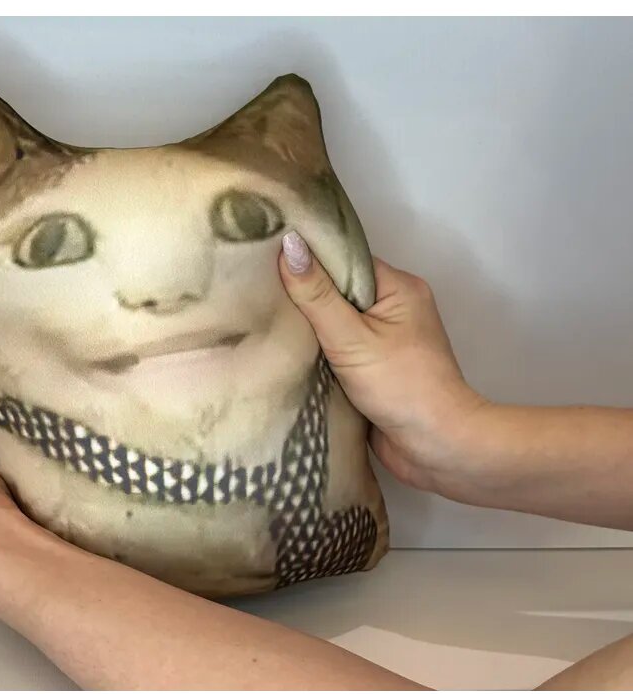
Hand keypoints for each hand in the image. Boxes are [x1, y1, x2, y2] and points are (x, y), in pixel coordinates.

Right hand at [278, 230, 487, 491]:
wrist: (438, 449)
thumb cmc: (402, 388)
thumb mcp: (352, 338)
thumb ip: (317, 296)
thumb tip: (289, 245)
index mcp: (399, 288)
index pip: (344, 260)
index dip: (308, 260)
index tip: (264, 258)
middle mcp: (395, 309)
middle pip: (338, 292)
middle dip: (303, 297)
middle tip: (255, 292)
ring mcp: (385, 342)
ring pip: (335, 325)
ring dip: (308, 331)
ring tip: (261, 322)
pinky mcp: (375, 371)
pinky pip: (338, 352)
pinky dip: (317, 356)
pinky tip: (285, 355)